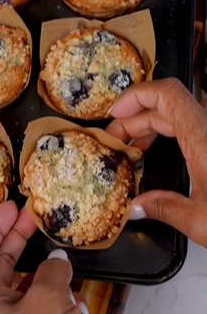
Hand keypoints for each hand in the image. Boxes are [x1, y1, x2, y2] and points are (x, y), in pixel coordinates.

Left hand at [0, 201, 88, 313]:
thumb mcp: (48, 299)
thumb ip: (53, 271)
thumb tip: (58, 261)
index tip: (11, 207)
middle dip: (19, 238)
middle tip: (32, 218)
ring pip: (25, 285)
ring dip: (48, 276)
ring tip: (65, 266)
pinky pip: (39, 308)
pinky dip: (58, 302)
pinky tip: (76, 306)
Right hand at [106, 78, 206, 247]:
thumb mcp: (200, 219)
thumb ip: (163, 208)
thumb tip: (138, 207)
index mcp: (202, 137)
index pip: (165, 93)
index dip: (135, 96)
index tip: (115, 113)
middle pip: (165, 105)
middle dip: (135, 118)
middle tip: (116, 140)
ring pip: (177, 115)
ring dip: (150, 126)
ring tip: (133, 146)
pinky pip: (188, 127)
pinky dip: (167, 134)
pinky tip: (158, 152)